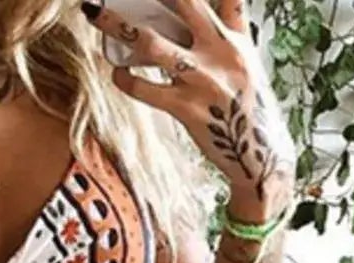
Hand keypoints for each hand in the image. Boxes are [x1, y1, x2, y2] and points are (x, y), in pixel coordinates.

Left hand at [85, 0, 295, 211]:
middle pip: (183, 3)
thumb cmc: (249, 106)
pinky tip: (117, 73)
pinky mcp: (187, 109)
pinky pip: (146, 90)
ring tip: (94, 14)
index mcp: (233, 38)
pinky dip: (126, 80)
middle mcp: (219, 52)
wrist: (260, 156)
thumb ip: (232, 23)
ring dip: (118, 27)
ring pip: (152, 44)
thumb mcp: (247, 59)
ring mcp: (201, 81)